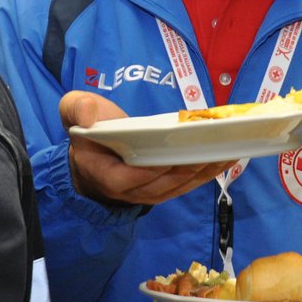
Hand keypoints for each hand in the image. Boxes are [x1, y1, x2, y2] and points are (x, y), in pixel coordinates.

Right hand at [61, 91, 233, 206]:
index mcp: (106, 175)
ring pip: (180, 186)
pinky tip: (226, 157)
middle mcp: (130, 191)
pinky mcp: (165, 187)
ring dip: (205, 171)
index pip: (129, 179)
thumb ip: (77, 109)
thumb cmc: (86, 130)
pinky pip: (187, 183)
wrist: (93, 151)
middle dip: (189, 169)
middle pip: (163, 185)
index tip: (171, 157)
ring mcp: (149, 192)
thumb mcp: (72, 111)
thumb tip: (88, 116)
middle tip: (213, 150)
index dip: (150, 172)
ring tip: (229, 151)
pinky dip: (206, 172)